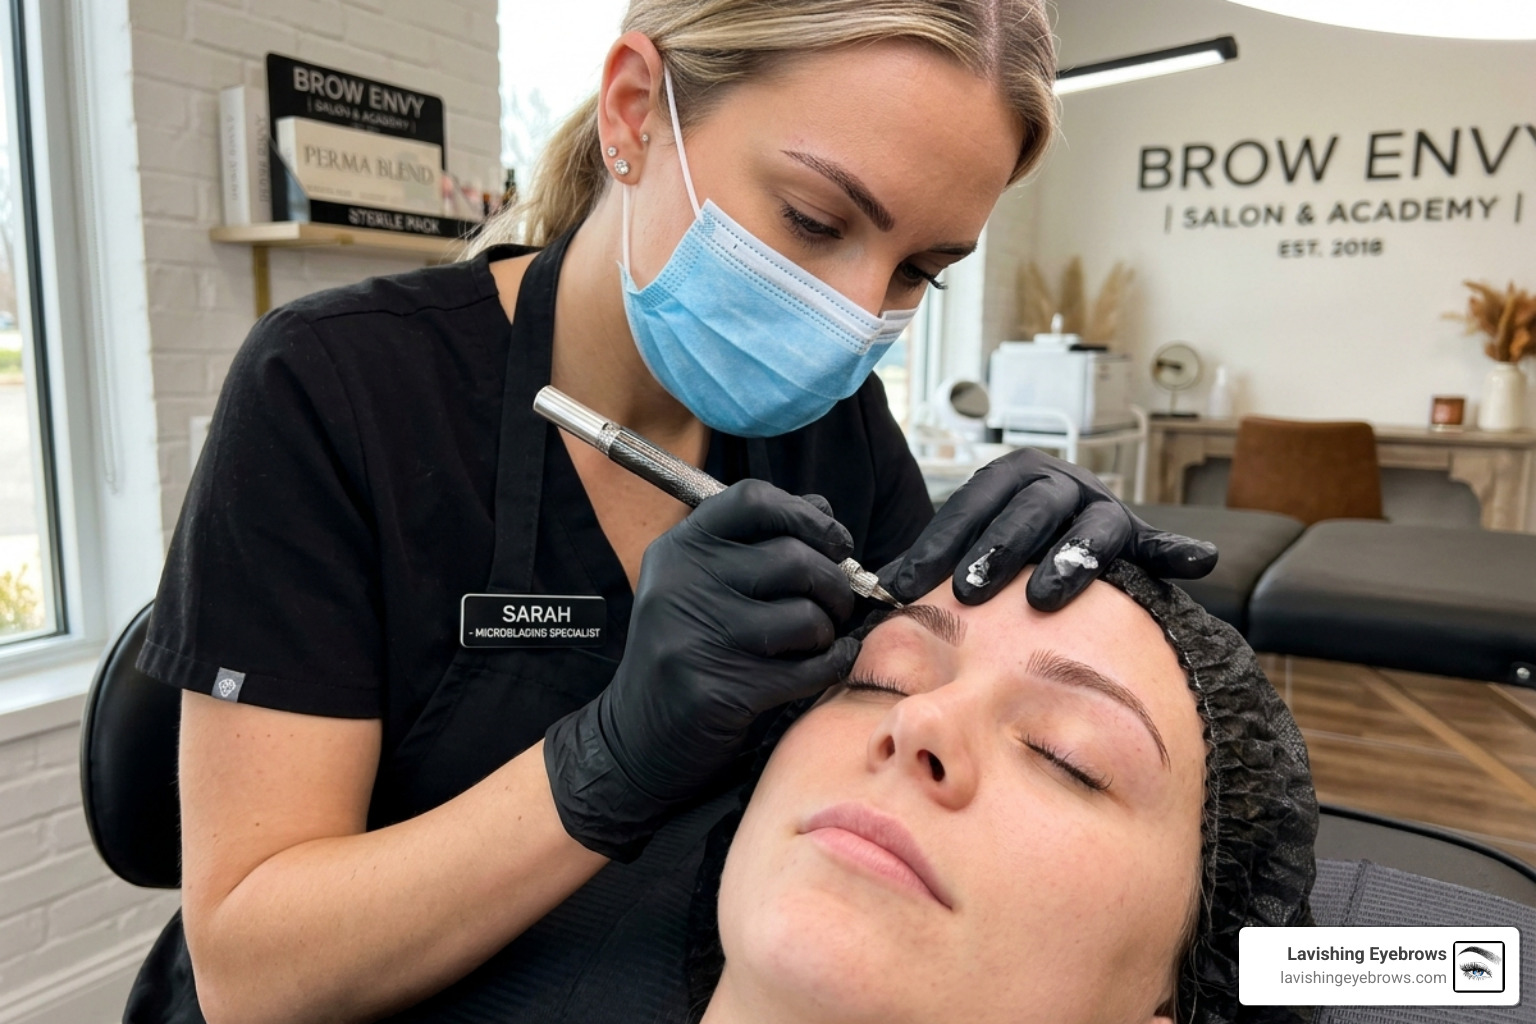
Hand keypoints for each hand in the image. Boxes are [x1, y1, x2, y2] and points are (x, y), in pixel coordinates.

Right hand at [544, 479, 857, 860]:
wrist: (637, 736)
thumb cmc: (688, 650)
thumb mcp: (702, 584)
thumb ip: (756, 543)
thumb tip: (823, 510)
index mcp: (679, 548)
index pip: (752, 499)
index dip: (806, 515)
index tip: (835, 542)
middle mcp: (681, 583)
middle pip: (793, 558)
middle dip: (835, 583)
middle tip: (838, 603)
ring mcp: (696, 637)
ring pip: (805, 616)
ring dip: (828, 630)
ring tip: (816, 640)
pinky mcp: (719, 690)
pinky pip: (808, 668)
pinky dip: (832, 664)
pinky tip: (826, 663)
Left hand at [880, 448, 1216, 611]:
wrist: (1054, 540)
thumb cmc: (998, 550)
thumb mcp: (959, 546)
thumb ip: (920, 565)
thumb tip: (872, 590)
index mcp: (1009, 477)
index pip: (971, 502)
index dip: (938, 542)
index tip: (906, 584)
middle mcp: (1058, 483)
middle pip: (1032, 507)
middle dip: (999, 548)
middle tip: (969, 590)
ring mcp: (1101, 507)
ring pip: (1095, 523)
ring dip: (1072, 559)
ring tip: (1047, 598)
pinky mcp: (1137, 539)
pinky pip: (1159, 544)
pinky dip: (1178, 552)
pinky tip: (1198, 562)